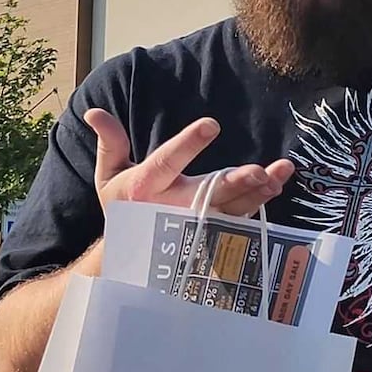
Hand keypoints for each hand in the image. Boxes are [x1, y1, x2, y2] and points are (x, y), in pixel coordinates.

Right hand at [85, 109, 294, 216]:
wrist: (129, 260)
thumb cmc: (123, 208)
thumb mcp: (109, 176)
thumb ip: (110, 143)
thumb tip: (94, 111)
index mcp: (145, 188)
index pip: (167, 162)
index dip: (188, 144)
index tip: (211, 125)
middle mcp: (172, 209)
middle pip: (208, 193)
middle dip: (235, 182)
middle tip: (258, 171)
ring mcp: (196, 226)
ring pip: (231, 208)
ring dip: (257, 192)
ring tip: (278, 174)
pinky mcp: (212, 237)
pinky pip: (240, 221)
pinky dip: (259, 204)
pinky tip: (276, 186)